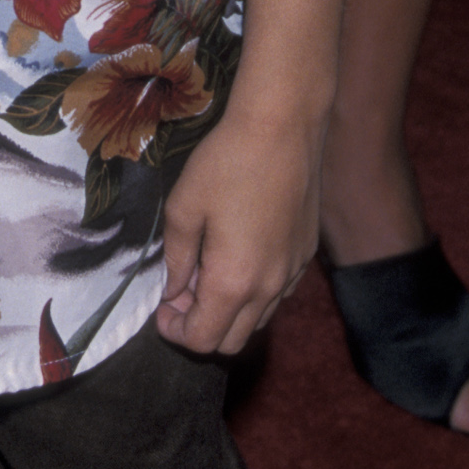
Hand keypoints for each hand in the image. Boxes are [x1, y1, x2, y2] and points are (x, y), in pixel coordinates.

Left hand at [153, 90, 324, 359]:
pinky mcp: (306, 255)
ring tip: (208, 271)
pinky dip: (254, 292)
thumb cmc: (225, 164)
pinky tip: (239, 255)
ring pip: (258, 320)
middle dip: (201, 327)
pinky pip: (277, 295)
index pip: (203, 340)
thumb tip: (174, 291)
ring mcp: (292, 273)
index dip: (175, 331)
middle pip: (232, 342)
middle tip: (181, 290)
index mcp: (233, 282)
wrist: (282, 127)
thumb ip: (176, 260)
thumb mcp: (183, 209)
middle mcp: (269, 288)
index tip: (162, 306)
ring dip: (228, 311)